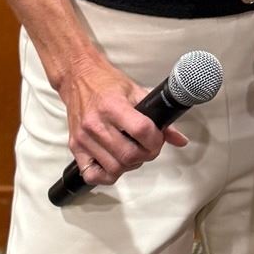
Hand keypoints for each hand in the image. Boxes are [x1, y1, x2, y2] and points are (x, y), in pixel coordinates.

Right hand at [56, 52, 188, 185]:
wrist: (78, 78)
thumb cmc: (106, 83)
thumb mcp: (136, 91)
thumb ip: (159, 116)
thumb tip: (179, 139)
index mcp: (112, 106)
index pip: (141, 131)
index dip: (156, 140)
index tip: (157, 138)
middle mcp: (95, 123)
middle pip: (129, 155)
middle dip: (146, 155)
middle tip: (149, 148)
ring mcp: (83, 138)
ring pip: (114, 168)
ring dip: (130, 166)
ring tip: (133, 153)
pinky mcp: (74, 147)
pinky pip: (92, 175)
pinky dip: (107, 175)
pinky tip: (115, 163)